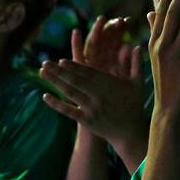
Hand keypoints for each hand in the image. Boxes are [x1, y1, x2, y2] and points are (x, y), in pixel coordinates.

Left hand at [39, 26, 146, 148]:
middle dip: (59, 73)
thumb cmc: (134, 105)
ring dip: (55, 83)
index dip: (75, 67)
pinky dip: (56, 104)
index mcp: (109, 86)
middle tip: (45, 63)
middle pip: (76, 83)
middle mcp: (98, 97)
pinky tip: (45, 96)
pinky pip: (69, 112)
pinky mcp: (86, 121)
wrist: (130, 133)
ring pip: (70, 94)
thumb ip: (135, 64)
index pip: (89, 75)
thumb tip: (136, 46)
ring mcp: (91, 110)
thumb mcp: (137, 84)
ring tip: (42, 72)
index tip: (61, 60)